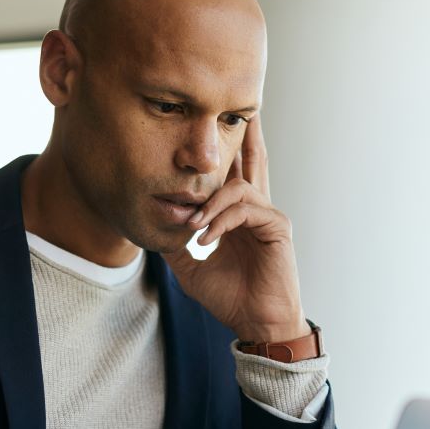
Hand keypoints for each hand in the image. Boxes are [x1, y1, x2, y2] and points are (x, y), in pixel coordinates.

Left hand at [162, 114, 309, 342]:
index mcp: (239, 215)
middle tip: (238, 105)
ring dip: (209, 203)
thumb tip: (152, 225)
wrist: (255, 323)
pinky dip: (221, 221)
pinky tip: (205, 239)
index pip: (232, 173)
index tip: (207, 129)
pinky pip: (245, 209)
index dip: (224, 150)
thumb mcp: (189, 265)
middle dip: (244, 132)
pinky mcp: (277, 228)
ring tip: (192, 226)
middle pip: (252, 160)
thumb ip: (176, 241)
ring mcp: (269, 217)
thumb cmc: (230, 296)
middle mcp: (257, 210)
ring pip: (239, 186)